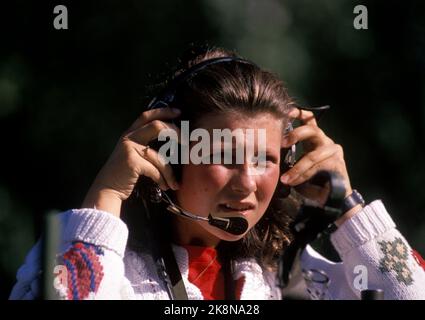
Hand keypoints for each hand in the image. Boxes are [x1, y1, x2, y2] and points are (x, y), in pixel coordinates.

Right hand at [82, 107, 180, 216]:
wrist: (107, 189)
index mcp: (130, 133)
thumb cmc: (124, 173)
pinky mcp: (132, 162)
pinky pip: (155, 170)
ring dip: (170, 173)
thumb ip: (146, 145)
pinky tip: (165, 187)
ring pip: (159, 157)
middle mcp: (129, 137)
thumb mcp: (133, 154)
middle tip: (187, 142)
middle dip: (176, 133)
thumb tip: (172, 142)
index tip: (178, 112)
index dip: (163, 111)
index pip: (147, 116)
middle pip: (157, 127)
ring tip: (175, 183)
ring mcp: (129, 148)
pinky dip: (162, 180)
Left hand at [280, 108, 361, 225]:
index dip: (299, 113)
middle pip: (311, 130)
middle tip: (281, 143)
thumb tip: (267, 153)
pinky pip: (317, 169)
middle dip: (295, 135)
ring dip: (297, 168)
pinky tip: (293, 182)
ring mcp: (333, 152)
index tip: (287, 111)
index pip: (309, 120)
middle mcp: (324, 142)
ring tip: (284, 179)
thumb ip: (287, 156)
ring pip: (313, 155)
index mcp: (314, 139)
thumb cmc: (310, 181)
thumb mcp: (296, 165)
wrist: (330, 198)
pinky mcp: (337, 164)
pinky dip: (303, 176)